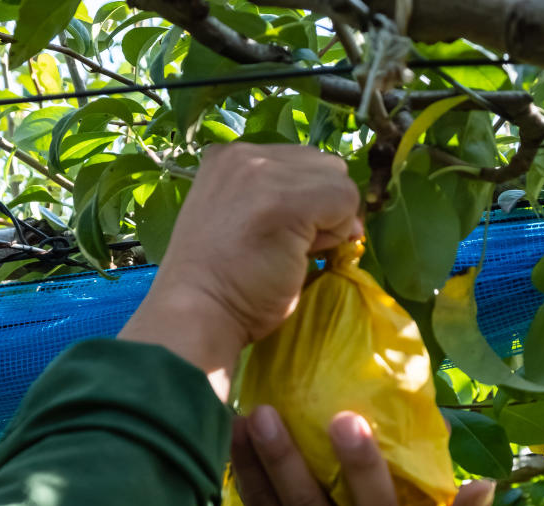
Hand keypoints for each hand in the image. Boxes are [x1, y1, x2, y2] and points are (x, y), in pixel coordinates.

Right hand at [120, 144, 361, 399]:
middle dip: (323, 205)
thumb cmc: (223, 282)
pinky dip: (339, 232)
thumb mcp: (241, 218)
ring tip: (295, 249)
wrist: (198, 312)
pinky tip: (302, 254)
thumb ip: (279, 199)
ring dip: (332, 219)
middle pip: (324, 165)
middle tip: (292, 245)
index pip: (299, 162)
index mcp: (228, 157)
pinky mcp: (287, 199)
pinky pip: (344, 201)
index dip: (308, 200)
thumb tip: (342, 209)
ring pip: (338, 181)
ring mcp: (264, 172)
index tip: (285, 234)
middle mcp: (244, 154)